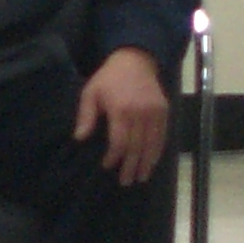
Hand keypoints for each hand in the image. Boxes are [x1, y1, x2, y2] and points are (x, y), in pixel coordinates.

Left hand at [74, 48, 170, 185]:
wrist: (135, 60)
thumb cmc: (109, 78)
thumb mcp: (90, 92)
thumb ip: (86, 116)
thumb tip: (79, 139)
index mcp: (121, 109)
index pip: (120, 141)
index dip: (114, 157)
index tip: (107, 166)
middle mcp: (140, 113)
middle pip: (137, 146)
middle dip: (131, 166)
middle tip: (126, 182)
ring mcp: (155, 112)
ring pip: (152, 144)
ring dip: (146, 163)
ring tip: (140, 178)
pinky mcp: (164, 111)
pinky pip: (162, 135)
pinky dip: (157, 150)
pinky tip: (152, 162)